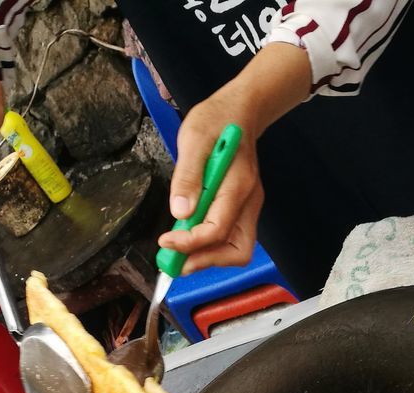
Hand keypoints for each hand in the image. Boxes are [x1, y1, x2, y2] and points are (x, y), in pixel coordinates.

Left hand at [158, 43, 310, 272]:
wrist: (239, 110)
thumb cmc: (216, 120)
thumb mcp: (193, 139)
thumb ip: (187, 176)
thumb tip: (180, 212)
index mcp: (237, 186)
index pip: (217, 230)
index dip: (190, 243)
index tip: (165, 241)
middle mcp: (248, 202)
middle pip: (236, 251)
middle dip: (205, 261)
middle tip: (175, 262)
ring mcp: (247, 207)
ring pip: (235, 249)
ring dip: (207, 258)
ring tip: (178, 254)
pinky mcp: (240, 208)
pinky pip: (230, 238)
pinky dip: (209, 246)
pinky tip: (189, 236)